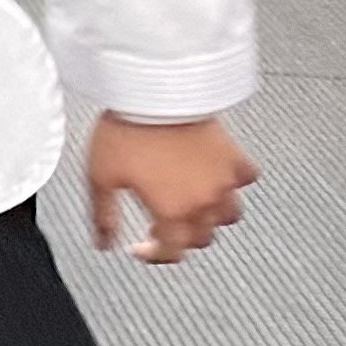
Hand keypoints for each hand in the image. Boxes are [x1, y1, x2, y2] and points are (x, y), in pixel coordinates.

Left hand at [85, 114, 255, 262]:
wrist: (154, 91)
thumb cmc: (126, 130)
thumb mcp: (100, 178)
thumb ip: (103, 217)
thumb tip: (103, 244)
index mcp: (171, 212)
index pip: (172, 252)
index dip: (153, 254)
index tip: (140, 246)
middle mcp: (204, 202)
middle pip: (202, 238)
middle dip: (181, 236)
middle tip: (162, 222)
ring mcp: (224, 180)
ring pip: (229, 215)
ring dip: (211, 216)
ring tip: (191, 204)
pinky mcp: (235, 156)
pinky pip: (246, 179)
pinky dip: (234, 182)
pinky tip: (217, 176)